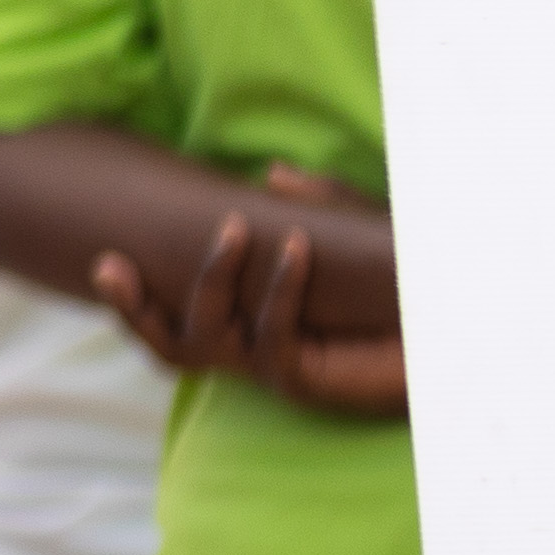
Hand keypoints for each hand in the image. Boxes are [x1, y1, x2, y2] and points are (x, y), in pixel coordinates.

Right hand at [93, 177, 405, 419]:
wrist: (450, 338)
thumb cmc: (402, 289)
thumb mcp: (357, 231)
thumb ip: (317, 202)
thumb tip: (271, 173)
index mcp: (245, 320)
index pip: (167, 320)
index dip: (128, 301)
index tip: (104, 261)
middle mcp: (246, 349)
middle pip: (166, 345)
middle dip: (131, 307)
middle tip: (116, 261)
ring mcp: (269, 368)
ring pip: (201, 344)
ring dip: (211, 280)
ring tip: (233, 229)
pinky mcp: (302, 381)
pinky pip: (271, 339)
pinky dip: (279, 290)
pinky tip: (298, 248)